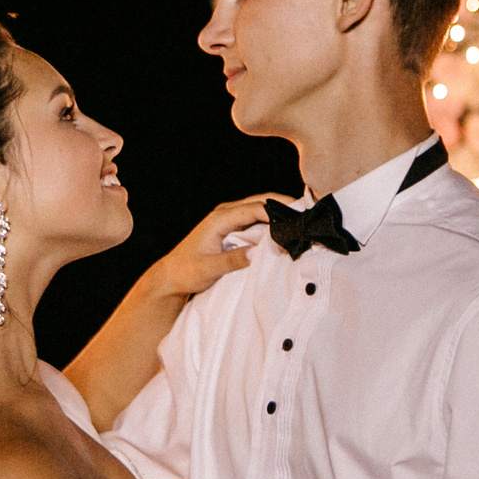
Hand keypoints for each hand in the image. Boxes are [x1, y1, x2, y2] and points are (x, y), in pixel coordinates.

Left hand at [150, 195, 288, 300]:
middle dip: (285, 207)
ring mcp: (229, 219)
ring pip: (261, 209)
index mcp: (220, 219)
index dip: (279, 211)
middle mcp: (225, 213)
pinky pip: (256, 219)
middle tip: (307, 218)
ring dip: (279, 214)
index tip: (299, 219)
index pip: (256, 208)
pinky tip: (285, 231)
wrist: (171, 276)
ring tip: (301, 224)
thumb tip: (257, 253)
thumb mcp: (208, 269)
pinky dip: (271, 222)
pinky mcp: (232, 227)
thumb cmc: (186, 272)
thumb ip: (232, 261)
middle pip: (262, 202)